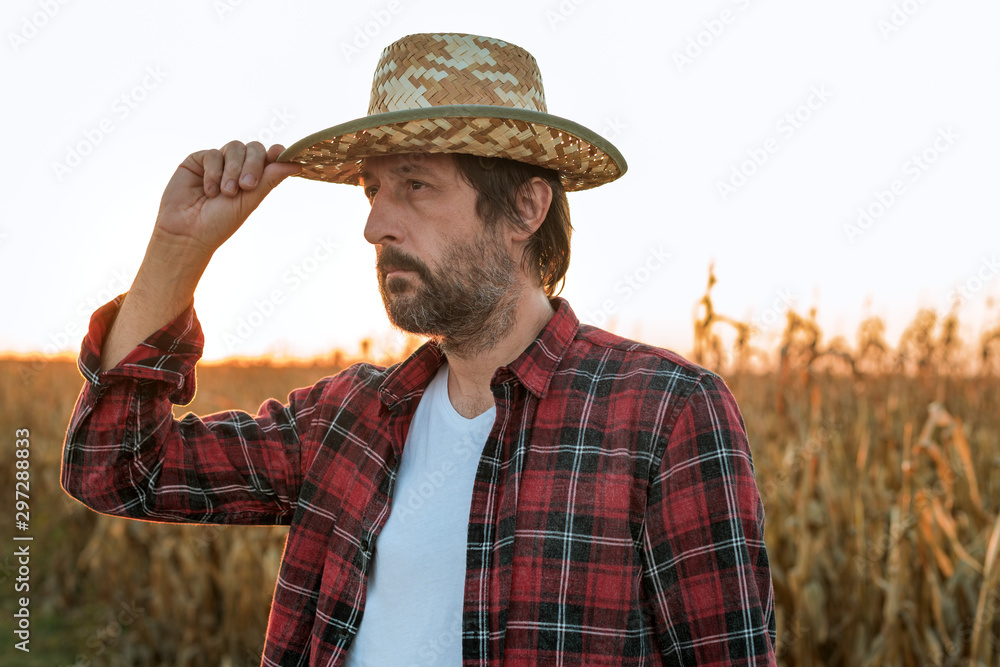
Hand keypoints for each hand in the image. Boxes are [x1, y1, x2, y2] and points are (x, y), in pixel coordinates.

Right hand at [152, 141, 300, 261]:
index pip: (269, 157)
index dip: (276, 154)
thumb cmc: (219, 223)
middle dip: (253, 165)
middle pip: (254, 148)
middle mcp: (237, 167)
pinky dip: (213, 173)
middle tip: (247, 186)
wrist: (188, 232)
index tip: (280, 155)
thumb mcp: (249, 201)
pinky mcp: (198, 160)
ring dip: (232, 170)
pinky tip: (209, 191)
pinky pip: (212, 154)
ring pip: (235, 147)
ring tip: (226, 193)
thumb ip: (269, 179)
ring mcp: (218, 162)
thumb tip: (296, 164)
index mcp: (253, 178)